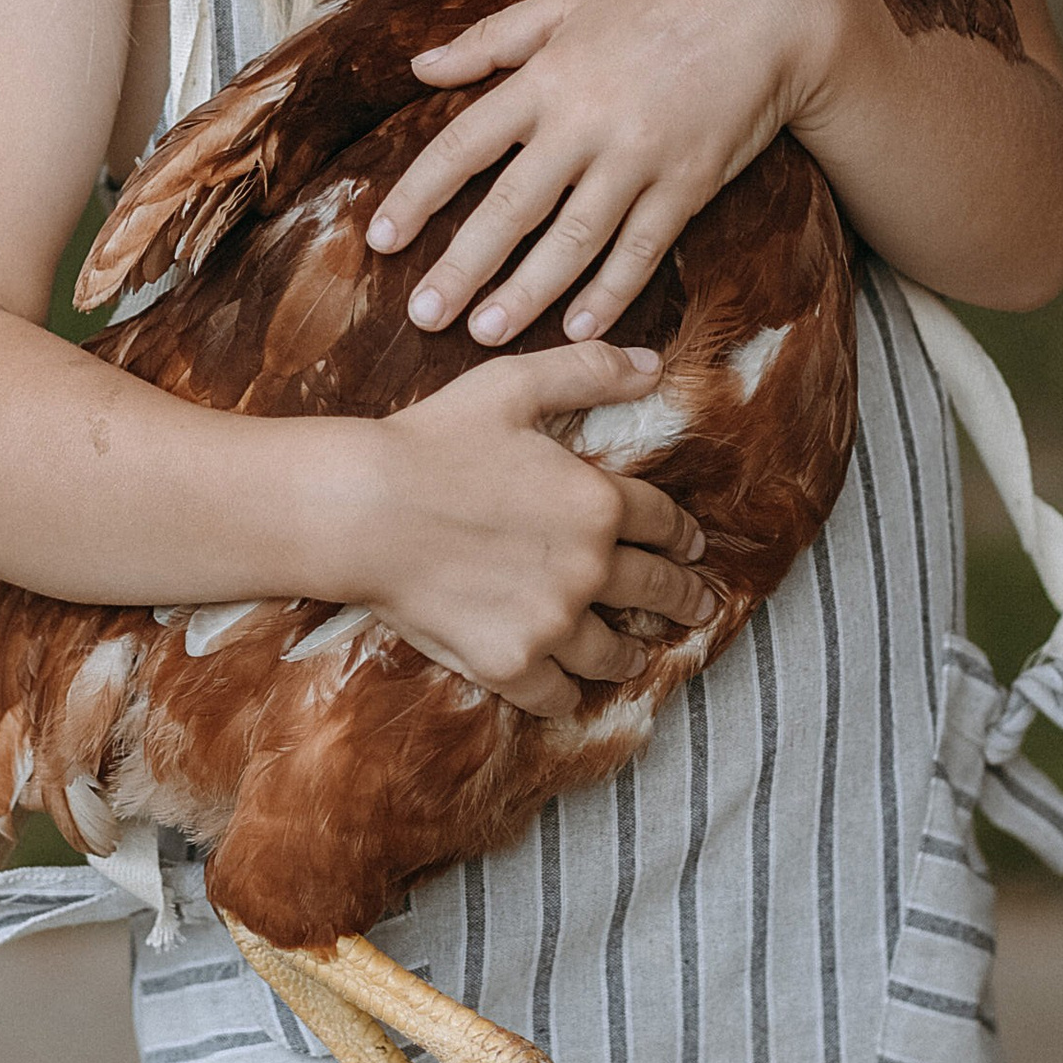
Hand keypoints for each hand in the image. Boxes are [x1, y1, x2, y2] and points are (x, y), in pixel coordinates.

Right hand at [326, 341, 719, 720]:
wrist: (361, 509)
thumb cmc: (432, 439)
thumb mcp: (513, 384)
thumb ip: (589, 370)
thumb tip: (654, 366)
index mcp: (598, 503)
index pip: (664, 524)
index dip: (684, 536)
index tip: (693, 549)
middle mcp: (589, 569)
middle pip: (656, 592)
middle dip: (685, 600)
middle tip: (701, 609)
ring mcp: (551, 623)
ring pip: (613, 653)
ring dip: (629, 654)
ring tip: (635, 656)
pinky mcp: (510, 663)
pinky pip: (557, 696)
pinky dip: (567, 694)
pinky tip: (568, 689)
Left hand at [365, 0, 848, 347]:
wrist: (763, 11)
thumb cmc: (656, 2)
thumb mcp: (567, 3)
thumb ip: (490, 41)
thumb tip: (419, 67)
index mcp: (547, 76)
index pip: (464, 145)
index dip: (418, 195)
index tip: (380, 239)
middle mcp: (587, 121)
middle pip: (511, 206)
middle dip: (463, 265)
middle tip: (424, 314)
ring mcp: (640, 157)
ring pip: (574, 239)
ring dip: (528, 292)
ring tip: (486, 335)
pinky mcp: (688, 183)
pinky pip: (643, 249)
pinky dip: (611, 292)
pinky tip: (578, 328)